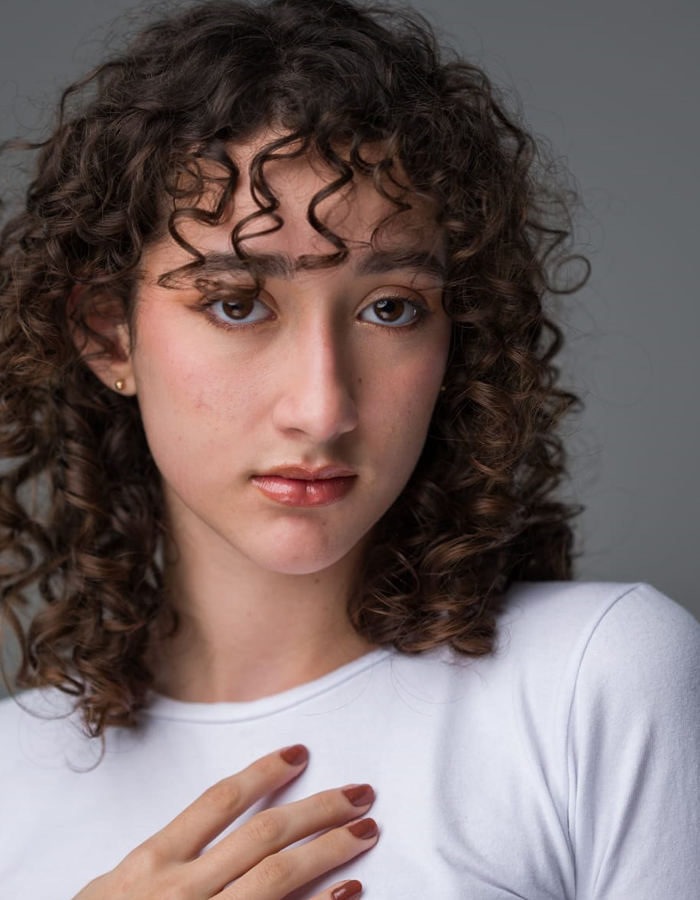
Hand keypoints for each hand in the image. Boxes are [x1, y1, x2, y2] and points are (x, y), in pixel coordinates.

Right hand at [70, 744, 376, 899]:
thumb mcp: (109, 890)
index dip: (265, 772)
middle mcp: (183, 889)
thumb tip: (207, 825)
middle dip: (318, 809)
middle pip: (264, 835)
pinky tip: (349, 888)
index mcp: (153, 861)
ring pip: (278, 875)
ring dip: (329, 848)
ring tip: (365, 827)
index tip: (300, 753)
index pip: (221, 801)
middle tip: (360, 792)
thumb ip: (156, 858)